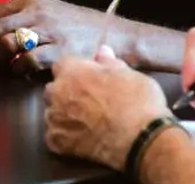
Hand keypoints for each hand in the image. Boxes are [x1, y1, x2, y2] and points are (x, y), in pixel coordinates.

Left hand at [0, 0, 114, 74]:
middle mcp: (36, 13)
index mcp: (28, 2)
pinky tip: (18, 71)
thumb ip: (17, 19)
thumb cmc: (73, 26)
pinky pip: (28, 61)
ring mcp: (49, 32)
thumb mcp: (44, 12)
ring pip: (6, 44)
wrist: (112, 33)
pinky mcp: (61, 52)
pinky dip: (17, 69)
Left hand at [44, 46, 168, 169]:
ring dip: (63, 116)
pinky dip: (63, 139)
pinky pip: (52, 137)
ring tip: (85, 123)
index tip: (88, 80)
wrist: (143, 139)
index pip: (62, 65)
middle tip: (88, 103)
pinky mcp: (60, 142)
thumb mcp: (130, 74)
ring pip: (51, 113)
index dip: (75, 72)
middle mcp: (58, 92)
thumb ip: (109, 62)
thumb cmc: (139, 102)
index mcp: (72, 71)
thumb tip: (102, 51)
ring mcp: (56, 118)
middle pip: (53, 89)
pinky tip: (78, 140)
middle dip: (66, 93)